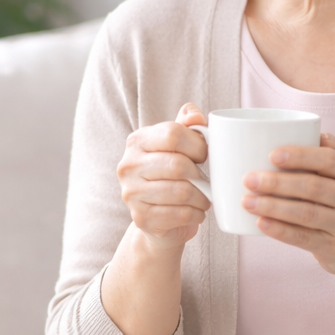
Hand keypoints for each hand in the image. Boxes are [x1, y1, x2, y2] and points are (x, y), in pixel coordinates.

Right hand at [116, 104, 210, 250]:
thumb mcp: (177, 146)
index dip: (198, 145)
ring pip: (182, 192)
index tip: (204, 156)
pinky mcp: (141, 218)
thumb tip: (194, 115)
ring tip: (203, 197)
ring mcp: (131, 193)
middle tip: (206, 181)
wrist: (157, 218)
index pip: (173, 134)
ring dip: (202, 197)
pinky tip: (196, 211)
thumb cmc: (171, 176)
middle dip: (200, 175)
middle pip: (178, 165)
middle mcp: (128, 165)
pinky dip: (197, 214)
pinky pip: (181, 214)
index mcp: (137, 141)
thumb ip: (187, 125)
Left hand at [242, 132, 334, 281]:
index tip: (272, 154)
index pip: (328, 160)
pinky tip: (261, 224)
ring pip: (305, 213)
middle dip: (277, 182)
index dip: (300, 156)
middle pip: (312, 187)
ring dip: (273, 207)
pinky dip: (280, 231)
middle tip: (249, 179)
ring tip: (247, 201)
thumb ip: (333, 155)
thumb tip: (315, 131)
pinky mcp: (332, 247)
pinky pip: (303, 238)